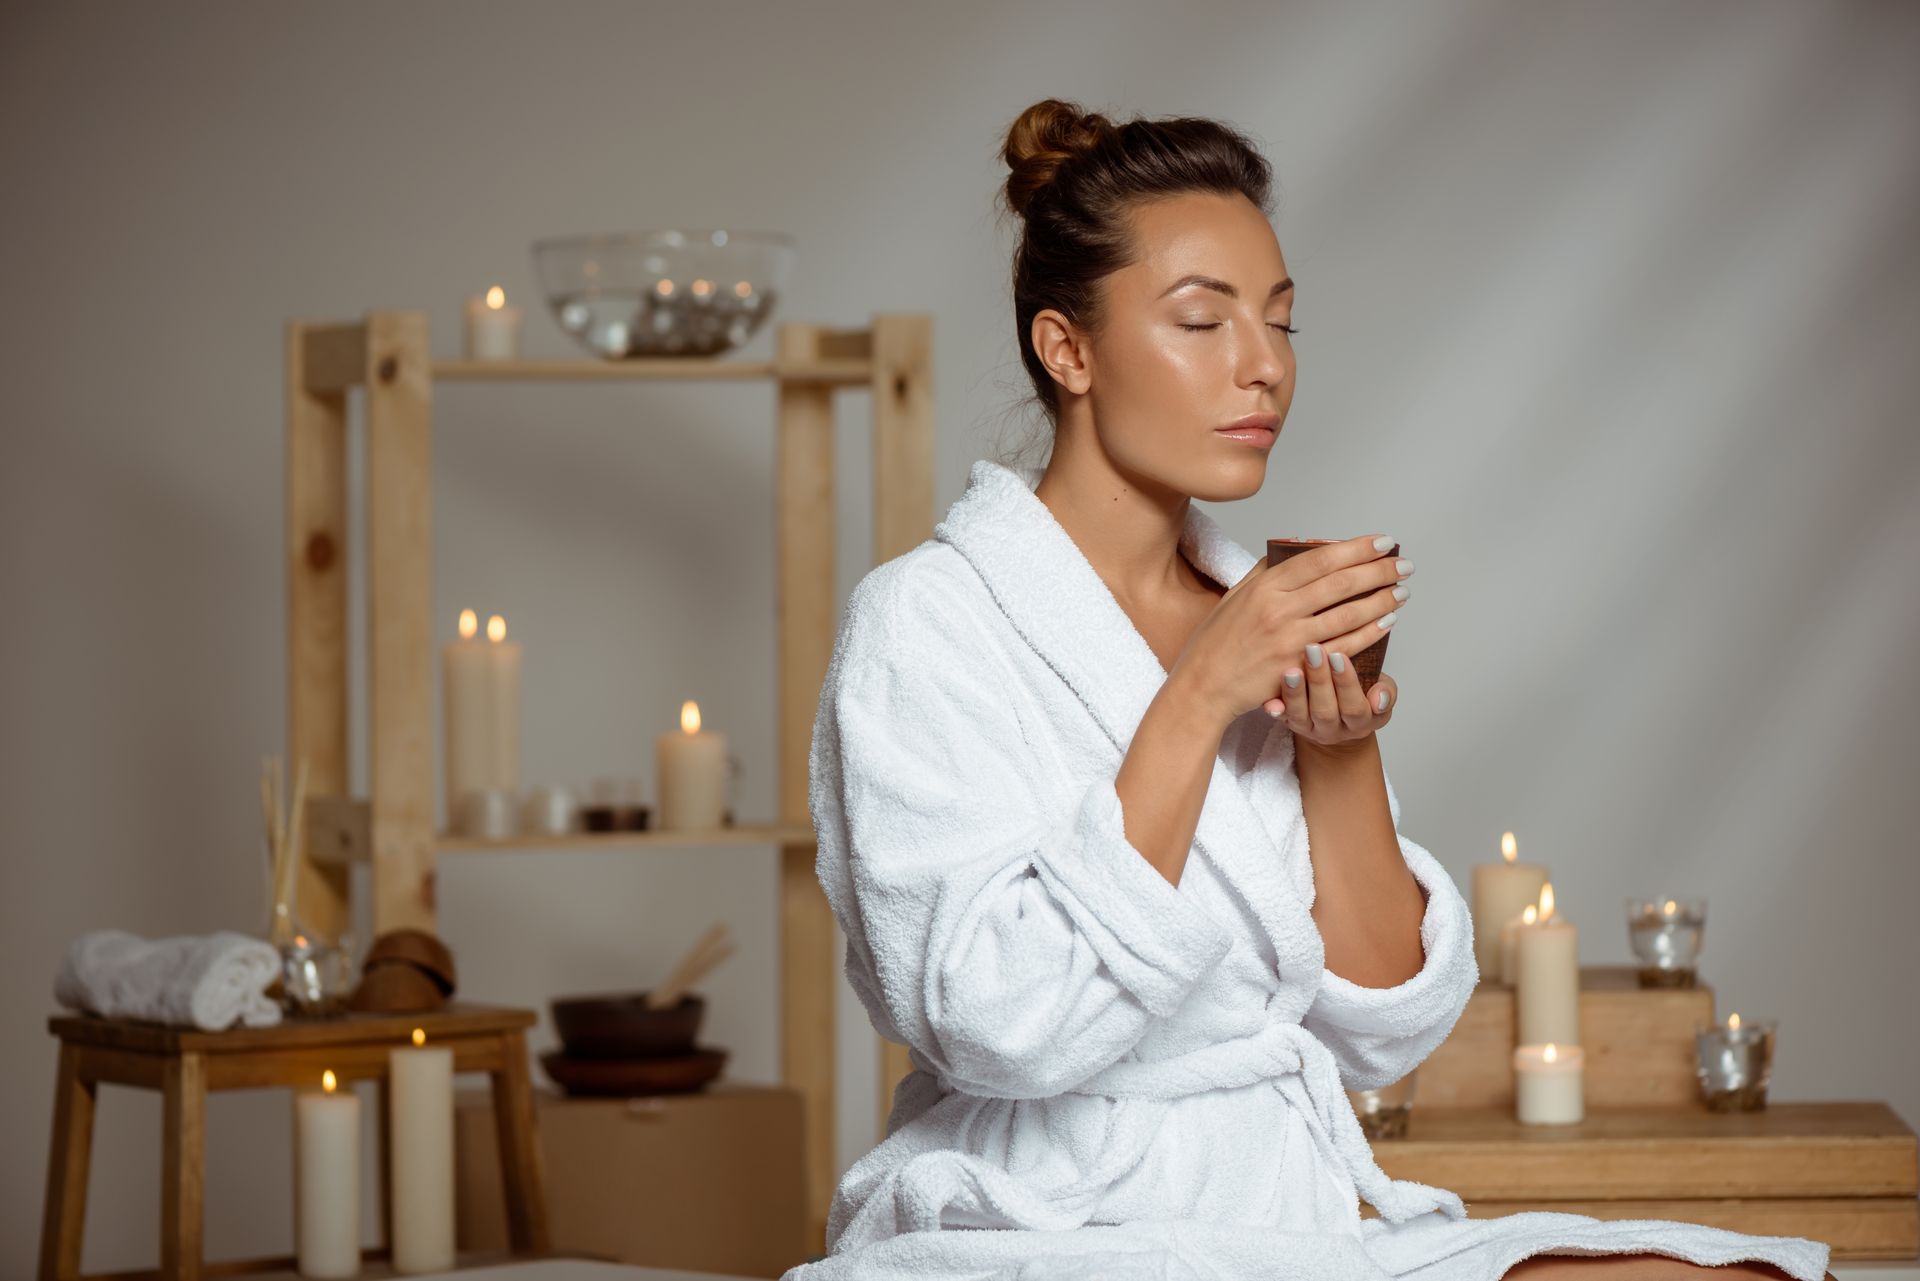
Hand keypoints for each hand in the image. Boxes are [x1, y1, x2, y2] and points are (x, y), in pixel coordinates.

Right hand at [1168, 533, 1410, 728]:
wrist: (1202, 686)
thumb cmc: (1216, 642)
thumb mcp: (1235, 596)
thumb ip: (1266, 570)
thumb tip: (1297, 546)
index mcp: (1265, 586)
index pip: (1320, 559)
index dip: (1356, 549)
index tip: (1382, 542)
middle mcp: (1279, 609)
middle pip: (1340, 583)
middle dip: (1378, 571)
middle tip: (1403, 564)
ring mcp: (1289, 639)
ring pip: (1347, 615)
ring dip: (1381, 600)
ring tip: (1402, 591)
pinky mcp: (1298, 667)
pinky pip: (1343, 647)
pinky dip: (1369, 633)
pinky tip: (1386, 622)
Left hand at [1270, 646, 1397, 751]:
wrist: (1338, 722)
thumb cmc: (1359, 696)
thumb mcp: (1380, 695)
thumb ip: (1385, 693)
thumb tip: (1379, 697)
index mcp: (1360, 722)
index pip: (1354, 706)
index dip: (1347, 683)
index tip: (1340, 655)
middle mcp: (1333, 729)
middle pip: (1325, 710)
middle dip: (1320, 680)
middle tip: (1313, 650)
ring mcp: (1308, 728)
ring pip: (1300, 715)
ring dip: (1295, 692)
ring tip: (1291, 669)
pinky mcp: (1288, 724)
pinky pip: (1280, 719)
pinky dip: (1274, 709)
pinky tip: (1269, 700)